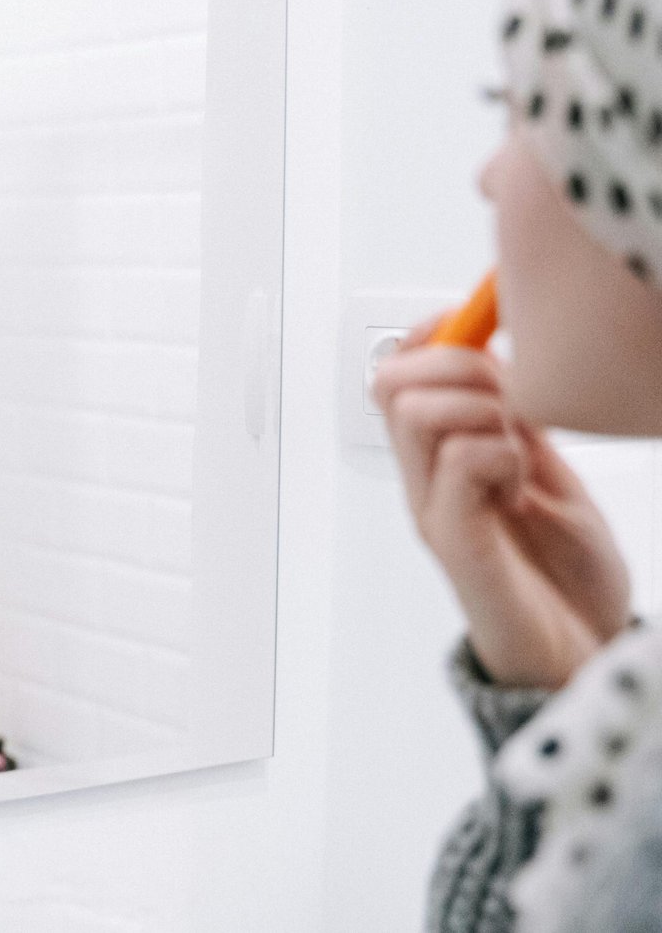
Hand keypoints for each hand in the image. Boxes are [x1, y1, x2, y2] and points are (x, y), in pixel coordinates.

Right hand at [372, 314, 630, 689]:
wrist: (582, 653)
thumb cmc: (566, 576)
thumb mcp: (549, 470)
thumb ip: (517, 418)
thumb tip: (501, 352)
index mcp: (442, 457)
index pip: (400, 371)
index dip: (430, 333)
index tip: (475, 321)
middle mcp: (425, 480)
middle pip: (393, 383)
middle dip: (456, 365)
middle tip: (507, 397)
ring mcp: (435, 510)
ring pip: (419, 415)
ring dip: (481, 410)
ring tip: (517, 450)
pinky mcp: (456, 543)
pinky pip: (457, 466)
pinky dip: (498, 455)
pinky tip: (519, 487)